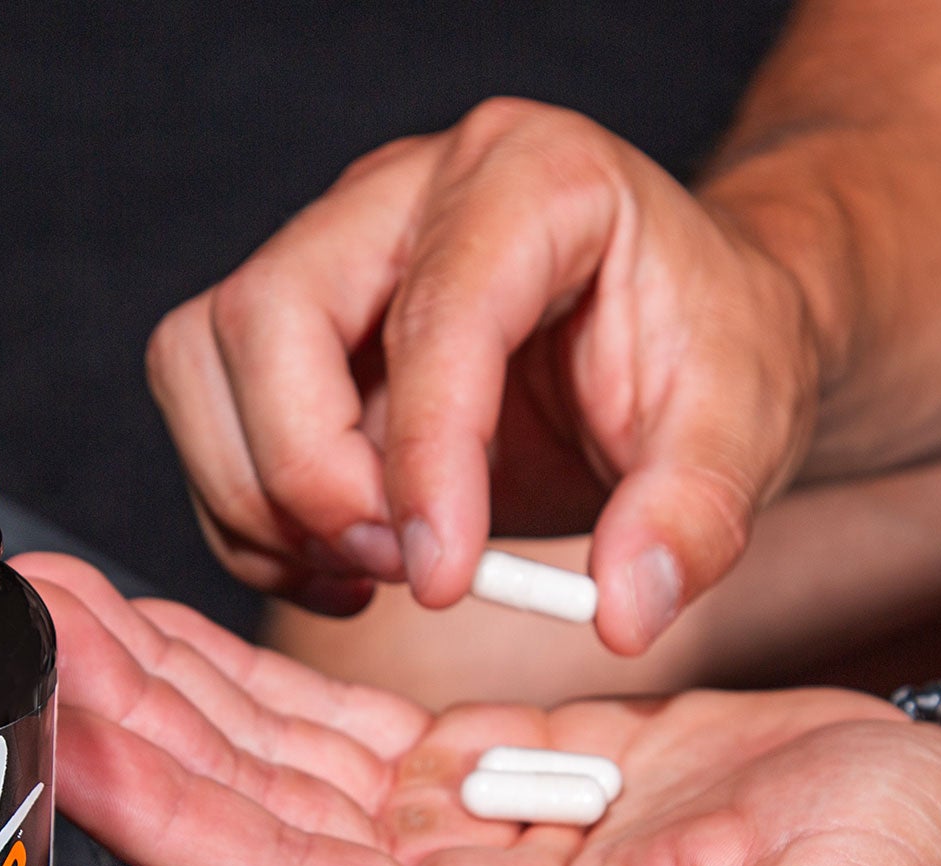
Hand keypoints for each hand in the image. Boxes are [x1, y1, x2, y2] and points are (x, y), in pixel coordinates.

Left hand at [18, 552, 940, 865]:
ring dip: (157, 689)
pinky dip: (235, 681)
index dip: (167, 818)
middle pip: (240, 817)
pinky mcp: (449, 785)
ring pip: (259, 764)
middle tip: (29, 630)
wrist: (904, 834)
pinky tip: (167, 639)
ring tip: (68, 613)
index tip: (67, 735)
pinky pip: (314, 732)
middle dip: (125, 725)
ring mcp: (432, 846)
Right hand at [146, 100, 819, 651]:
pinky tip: (343, 565)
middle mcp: (398, 198)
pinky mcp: (288, 334)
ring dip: (258, 500)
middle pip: (262, 319)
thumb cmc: (700, 353)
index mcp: (527, 179)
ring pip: (199, 365)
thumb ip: (694, 512)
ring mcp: (329, 261)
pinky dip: (250, 521)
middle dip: (309, 476)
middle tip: (396, 567)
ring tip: (367, 568)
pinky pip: (208, 425)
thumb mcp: (741, 425)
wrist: (669, 332)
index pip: (434, 313)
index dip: (423, 459)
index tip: (441, 580)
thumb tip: (624, 611)